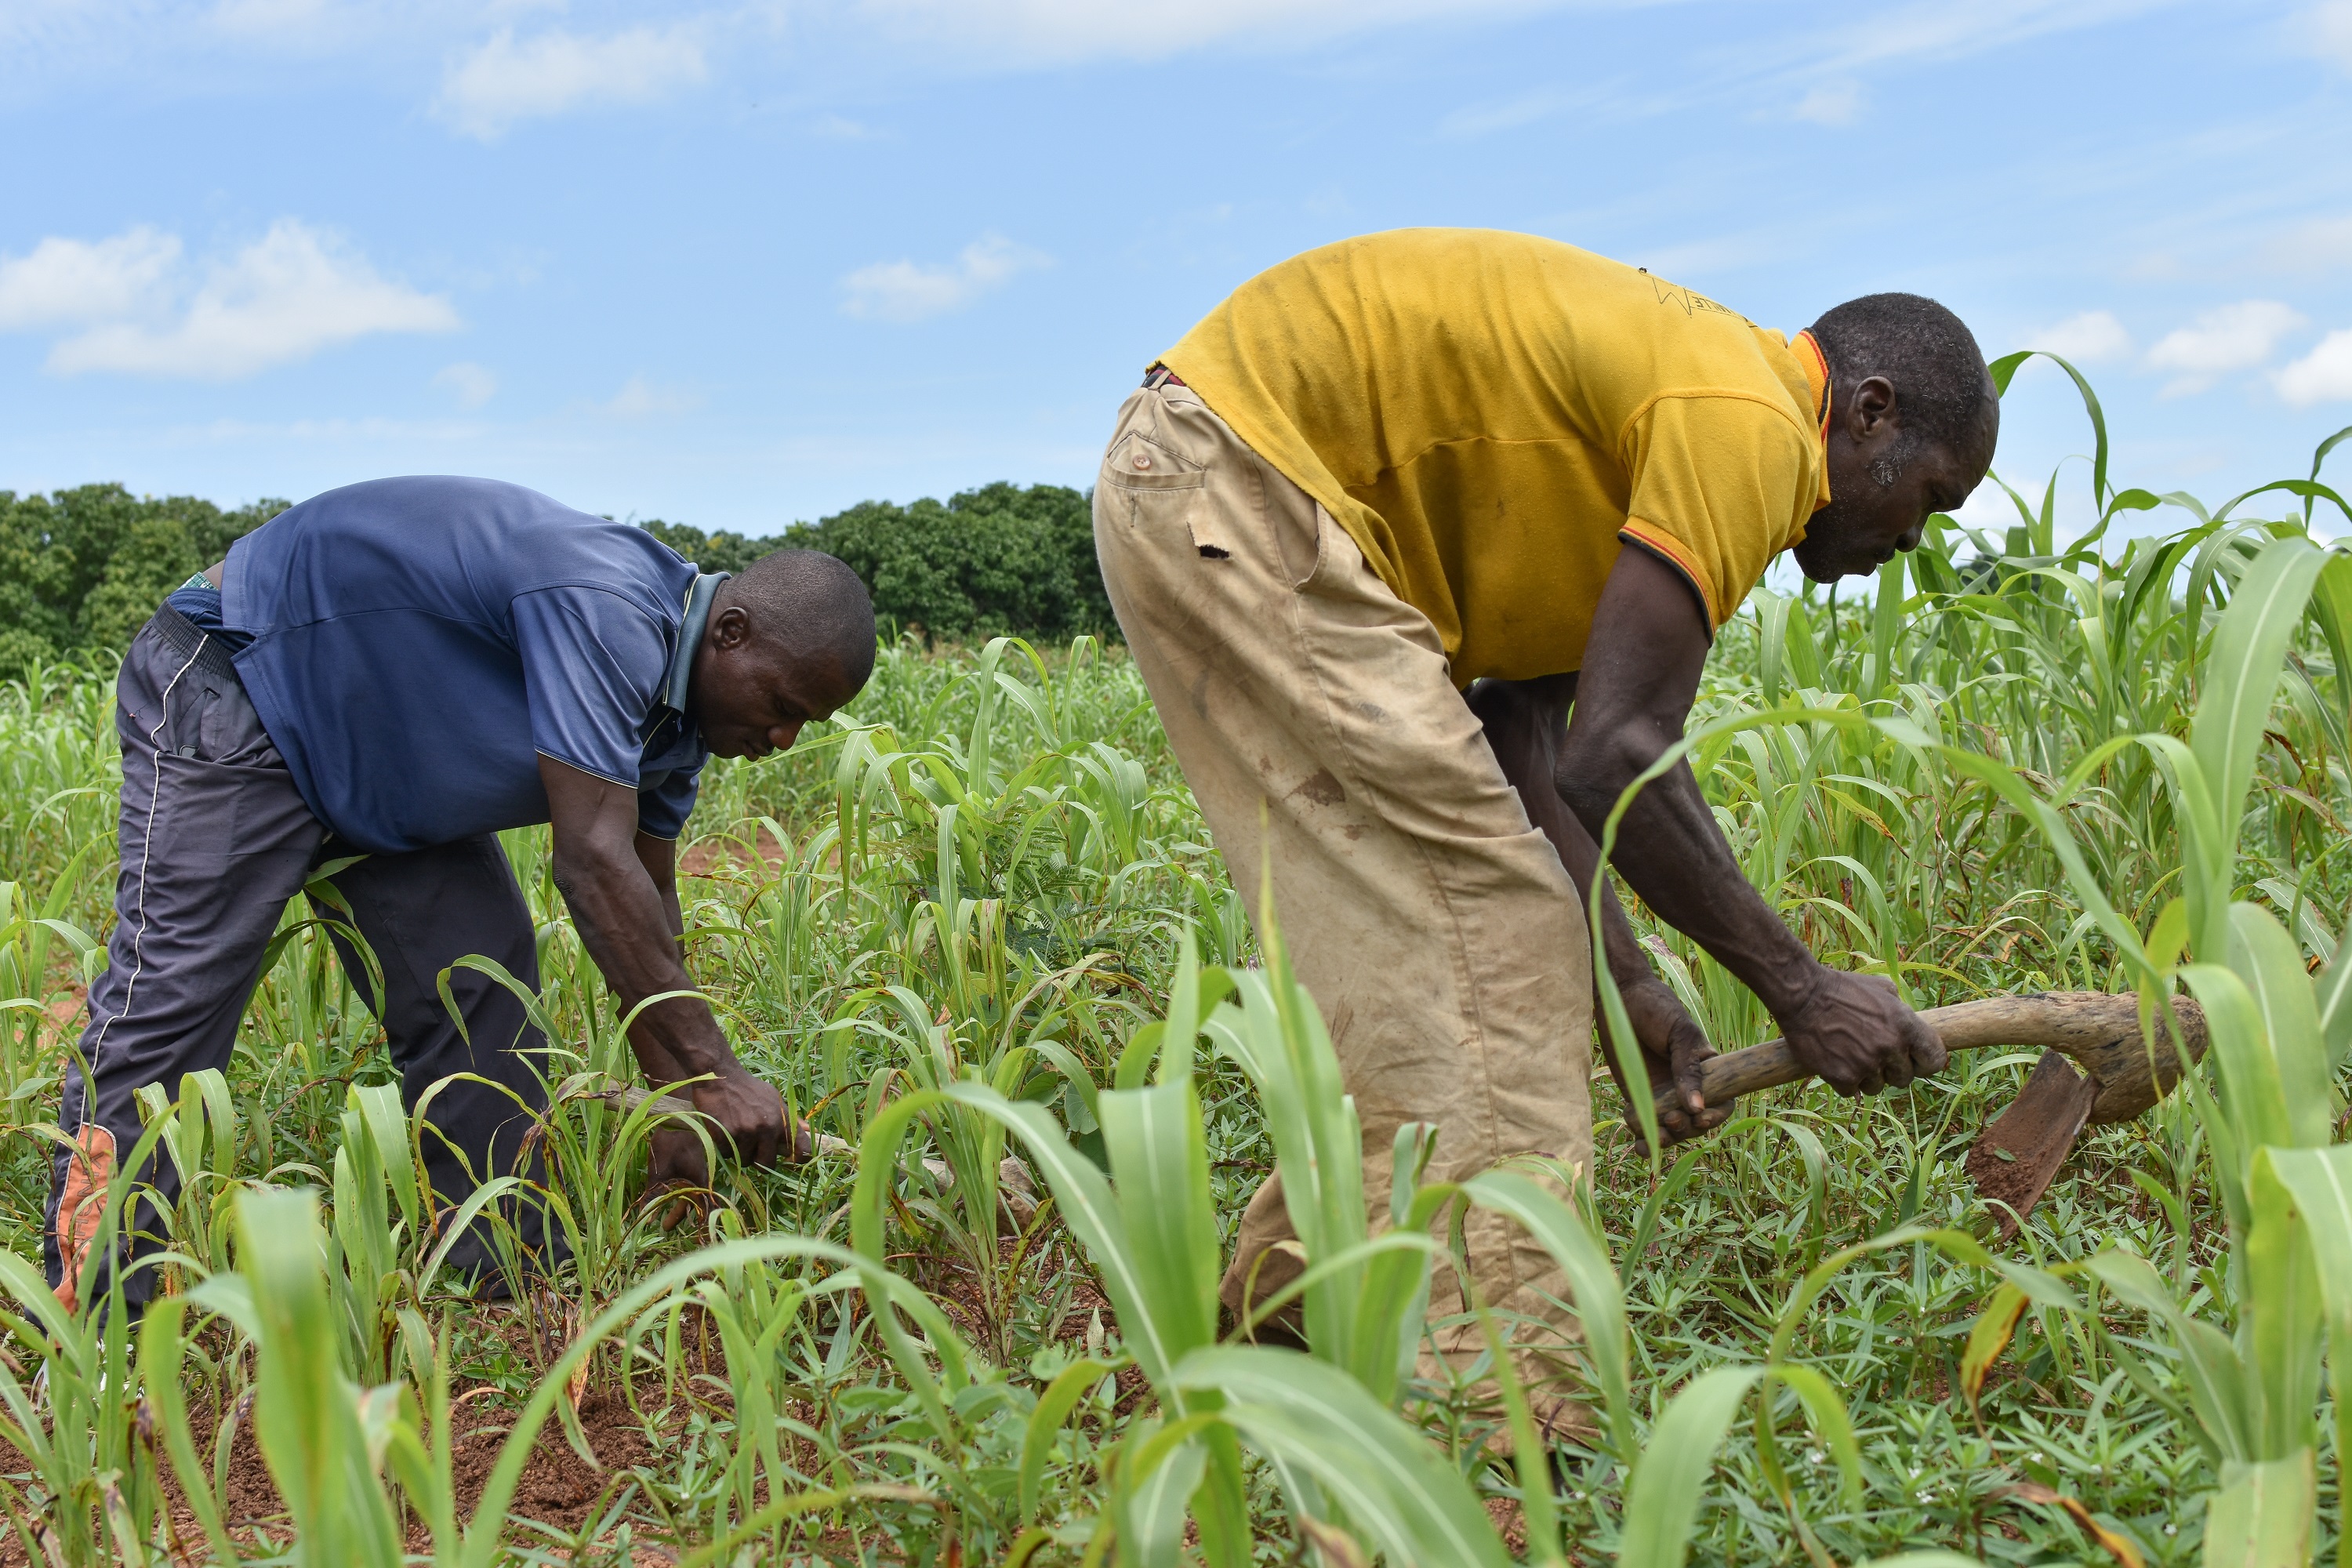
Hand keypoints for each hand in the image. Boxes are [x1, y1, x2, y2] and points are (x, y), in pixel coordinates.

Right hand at [641, 1060, 800, 1229]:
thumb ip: (790, 1118)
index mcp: (782, 1120)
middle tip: (752, 1150)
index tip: (790, 1159)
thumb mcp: (774, 1098)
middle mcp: (767, 1128)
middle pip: (767, 1165)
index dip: (799, 1159)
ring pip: (744, 1161)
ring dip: (739, 1153)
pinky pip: (727, 1154)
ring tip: (736, 1134)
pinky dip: (725, 1147)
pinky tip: (724, 1131)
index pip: (803, 1149)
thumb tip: (809, 1131)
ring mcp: (746, 1133)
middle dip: (759, 1161)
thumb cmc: (749, 1088)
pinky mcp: (726, 1135)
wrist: (721, 1077)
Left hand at [1601, 975, 1729, 1147]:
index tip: (1701, 1118)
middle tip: (1669, 1118)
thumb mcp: (1679, 1034)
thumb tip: (1697, 1107)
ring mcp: (1663, 1095)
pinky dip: (1644, 1138)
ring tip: (1654, 1134)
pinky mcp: (1639, 1098)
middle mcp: (1687, 1088)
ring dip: (1666, 1138)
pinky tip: (1639, 1145)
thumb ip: (1688, 1069)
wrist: (1620, 997)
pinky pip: (1646, 1126)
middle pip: (1695, 1123)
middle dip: (1686, 1129)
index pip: (1722, 1102)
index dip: (1716, 1117)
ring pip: (1671, 1130)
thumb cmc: (1657, 1009)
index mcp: (1707, 1071)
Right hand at [1777, 970, 1945, 1096]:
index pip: (1935, 1060)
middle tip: (1872, 1056)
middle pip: (1904, 1079)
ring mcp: (1866, 1064)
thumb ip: (1901, 1010)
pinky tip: (1833, 1060)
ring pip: (1876, 1087)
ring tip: (1848, 1055)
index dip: (1925, 1064)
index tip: (1914, 1062)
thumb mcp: (1882, 989)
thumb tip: (1911, 1027)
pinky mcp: (1842, 1077)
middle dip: (1891, 1071)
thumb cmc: (1841, 989)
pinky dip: (1843, 1080)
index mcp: (1905, 1025)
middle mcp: (1890, 1047)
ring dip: (1865, 1076)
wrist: (1801, 996)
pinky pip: (1852, 1091)